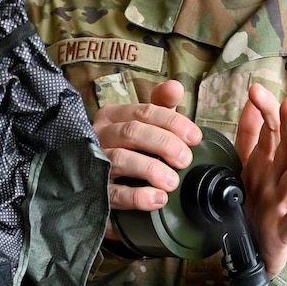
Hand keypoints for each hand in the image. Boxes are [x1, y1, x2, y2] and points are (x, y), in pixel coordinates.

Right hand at [92, 78, 201, 212]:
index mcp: (113, 116)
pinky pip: (114, 192)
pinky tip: (157, 198)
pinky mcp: (96, 190)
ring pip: (121, 159)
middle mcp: (101, 135)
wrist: (92, 179)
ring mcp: (95, 162)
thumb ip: (160, 104)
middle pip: (133, 132)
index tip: (194, 137)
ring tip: (172, 181)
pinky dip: (138, 196)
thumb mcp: (143, 123)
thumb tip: (175, 87)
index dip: (173, 123)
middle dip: (164, 144)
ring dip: (152, 169)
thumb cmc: (126, 146)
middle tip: (185, 159)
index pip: (144, 112)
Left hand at [234, 81, 286, 278]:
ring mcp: (286, 203)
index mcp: (269, 163)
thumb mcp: (249, 167)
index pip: (270, 132)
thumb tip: (251, 102)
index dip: (265, 111)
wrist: (256, 251)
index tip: (255, 90)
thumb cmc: (257, 204)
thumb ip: (249, 135)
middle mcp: (280, 179)